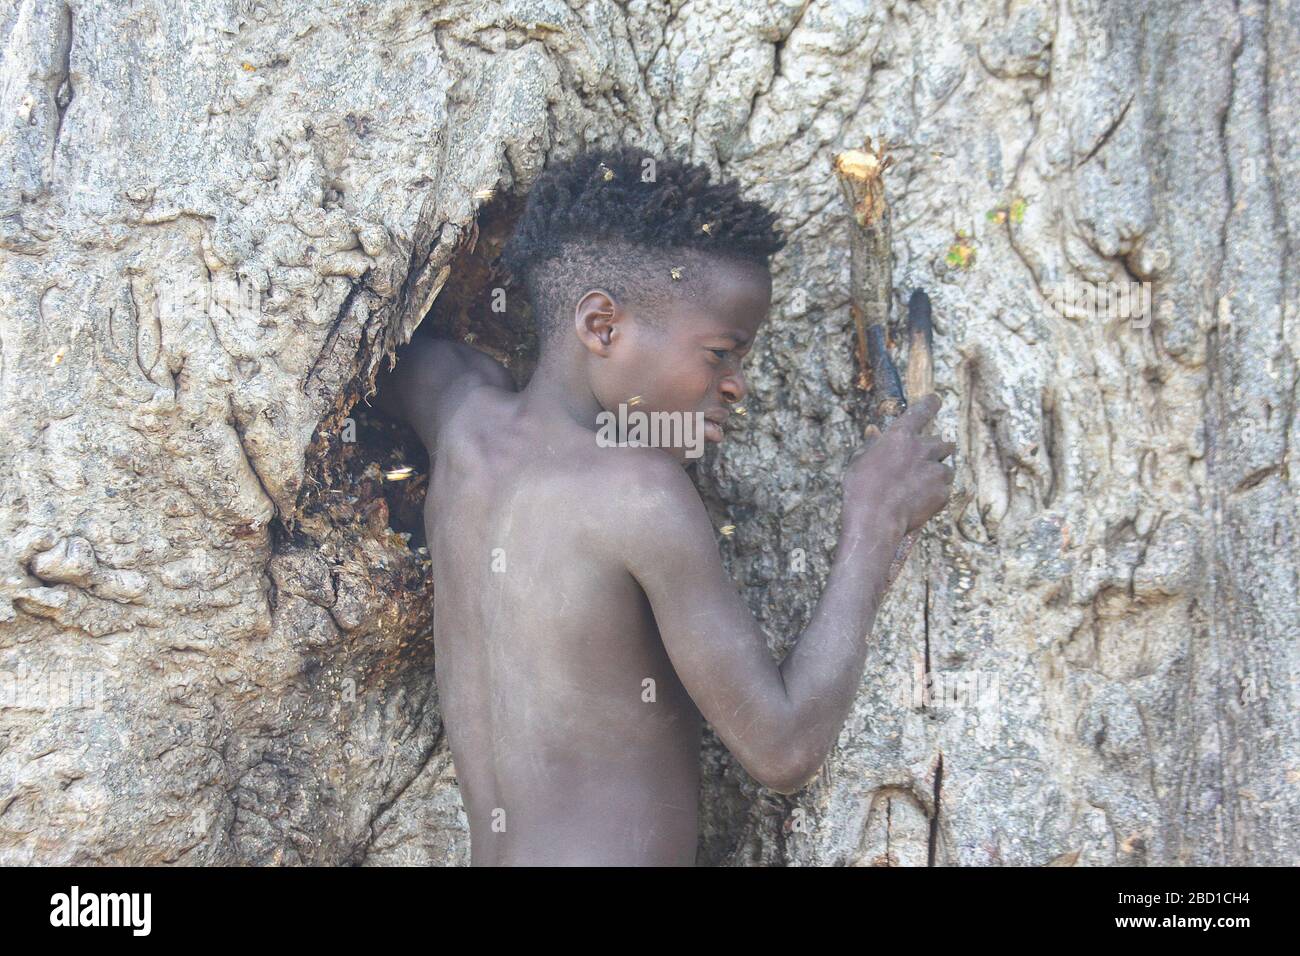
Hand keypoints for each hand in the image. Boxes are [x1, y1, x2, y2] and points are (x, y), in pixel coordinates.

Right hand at [842, 394, 954, 535]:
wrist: (875, 520)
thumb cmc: (861, 489)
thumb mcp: (859, 462)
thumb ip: (871, 445)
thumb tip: (873, 432)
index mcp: (901, 436)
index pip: (922, 411)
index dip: (930, 404)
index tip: (936, 399)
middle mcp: (923, 449)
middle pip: (943, 442)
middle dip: (938, 449)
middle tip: (926, 461)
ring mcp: (936, 471)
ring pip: (947, 468)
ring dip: (937, 474)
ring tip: (920, 487)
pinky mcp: (943, 492)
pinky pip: (944, 489)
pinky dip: (936, 494)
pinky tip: (919, 503)